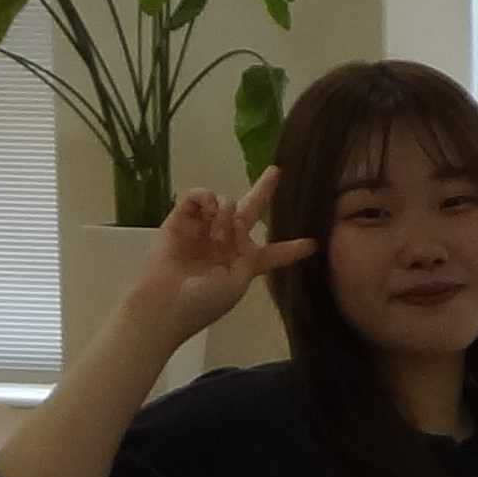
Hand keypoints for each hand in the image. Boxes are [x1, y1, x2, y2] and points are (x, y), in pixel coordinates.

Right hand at [126, 171, 310, 341]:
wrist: (165, 304)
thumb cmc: (205, 300)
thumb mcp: (239, 280)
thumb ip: (250, 251)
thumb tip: (240, 221)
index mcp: (244, 263)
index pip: (273, 253)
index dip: (291, 249)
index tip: (312, 244)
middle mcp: (225, 242)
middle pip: (249, 211)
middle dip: (263, 191)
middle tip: (276, 171)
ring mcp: (202, 230)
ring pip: (226, 202)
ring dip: (227, 212)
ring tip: (217, 233)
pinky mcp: (179, 220)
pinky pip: (198, 197)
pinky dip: (206, 198)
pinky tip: (209, 210)